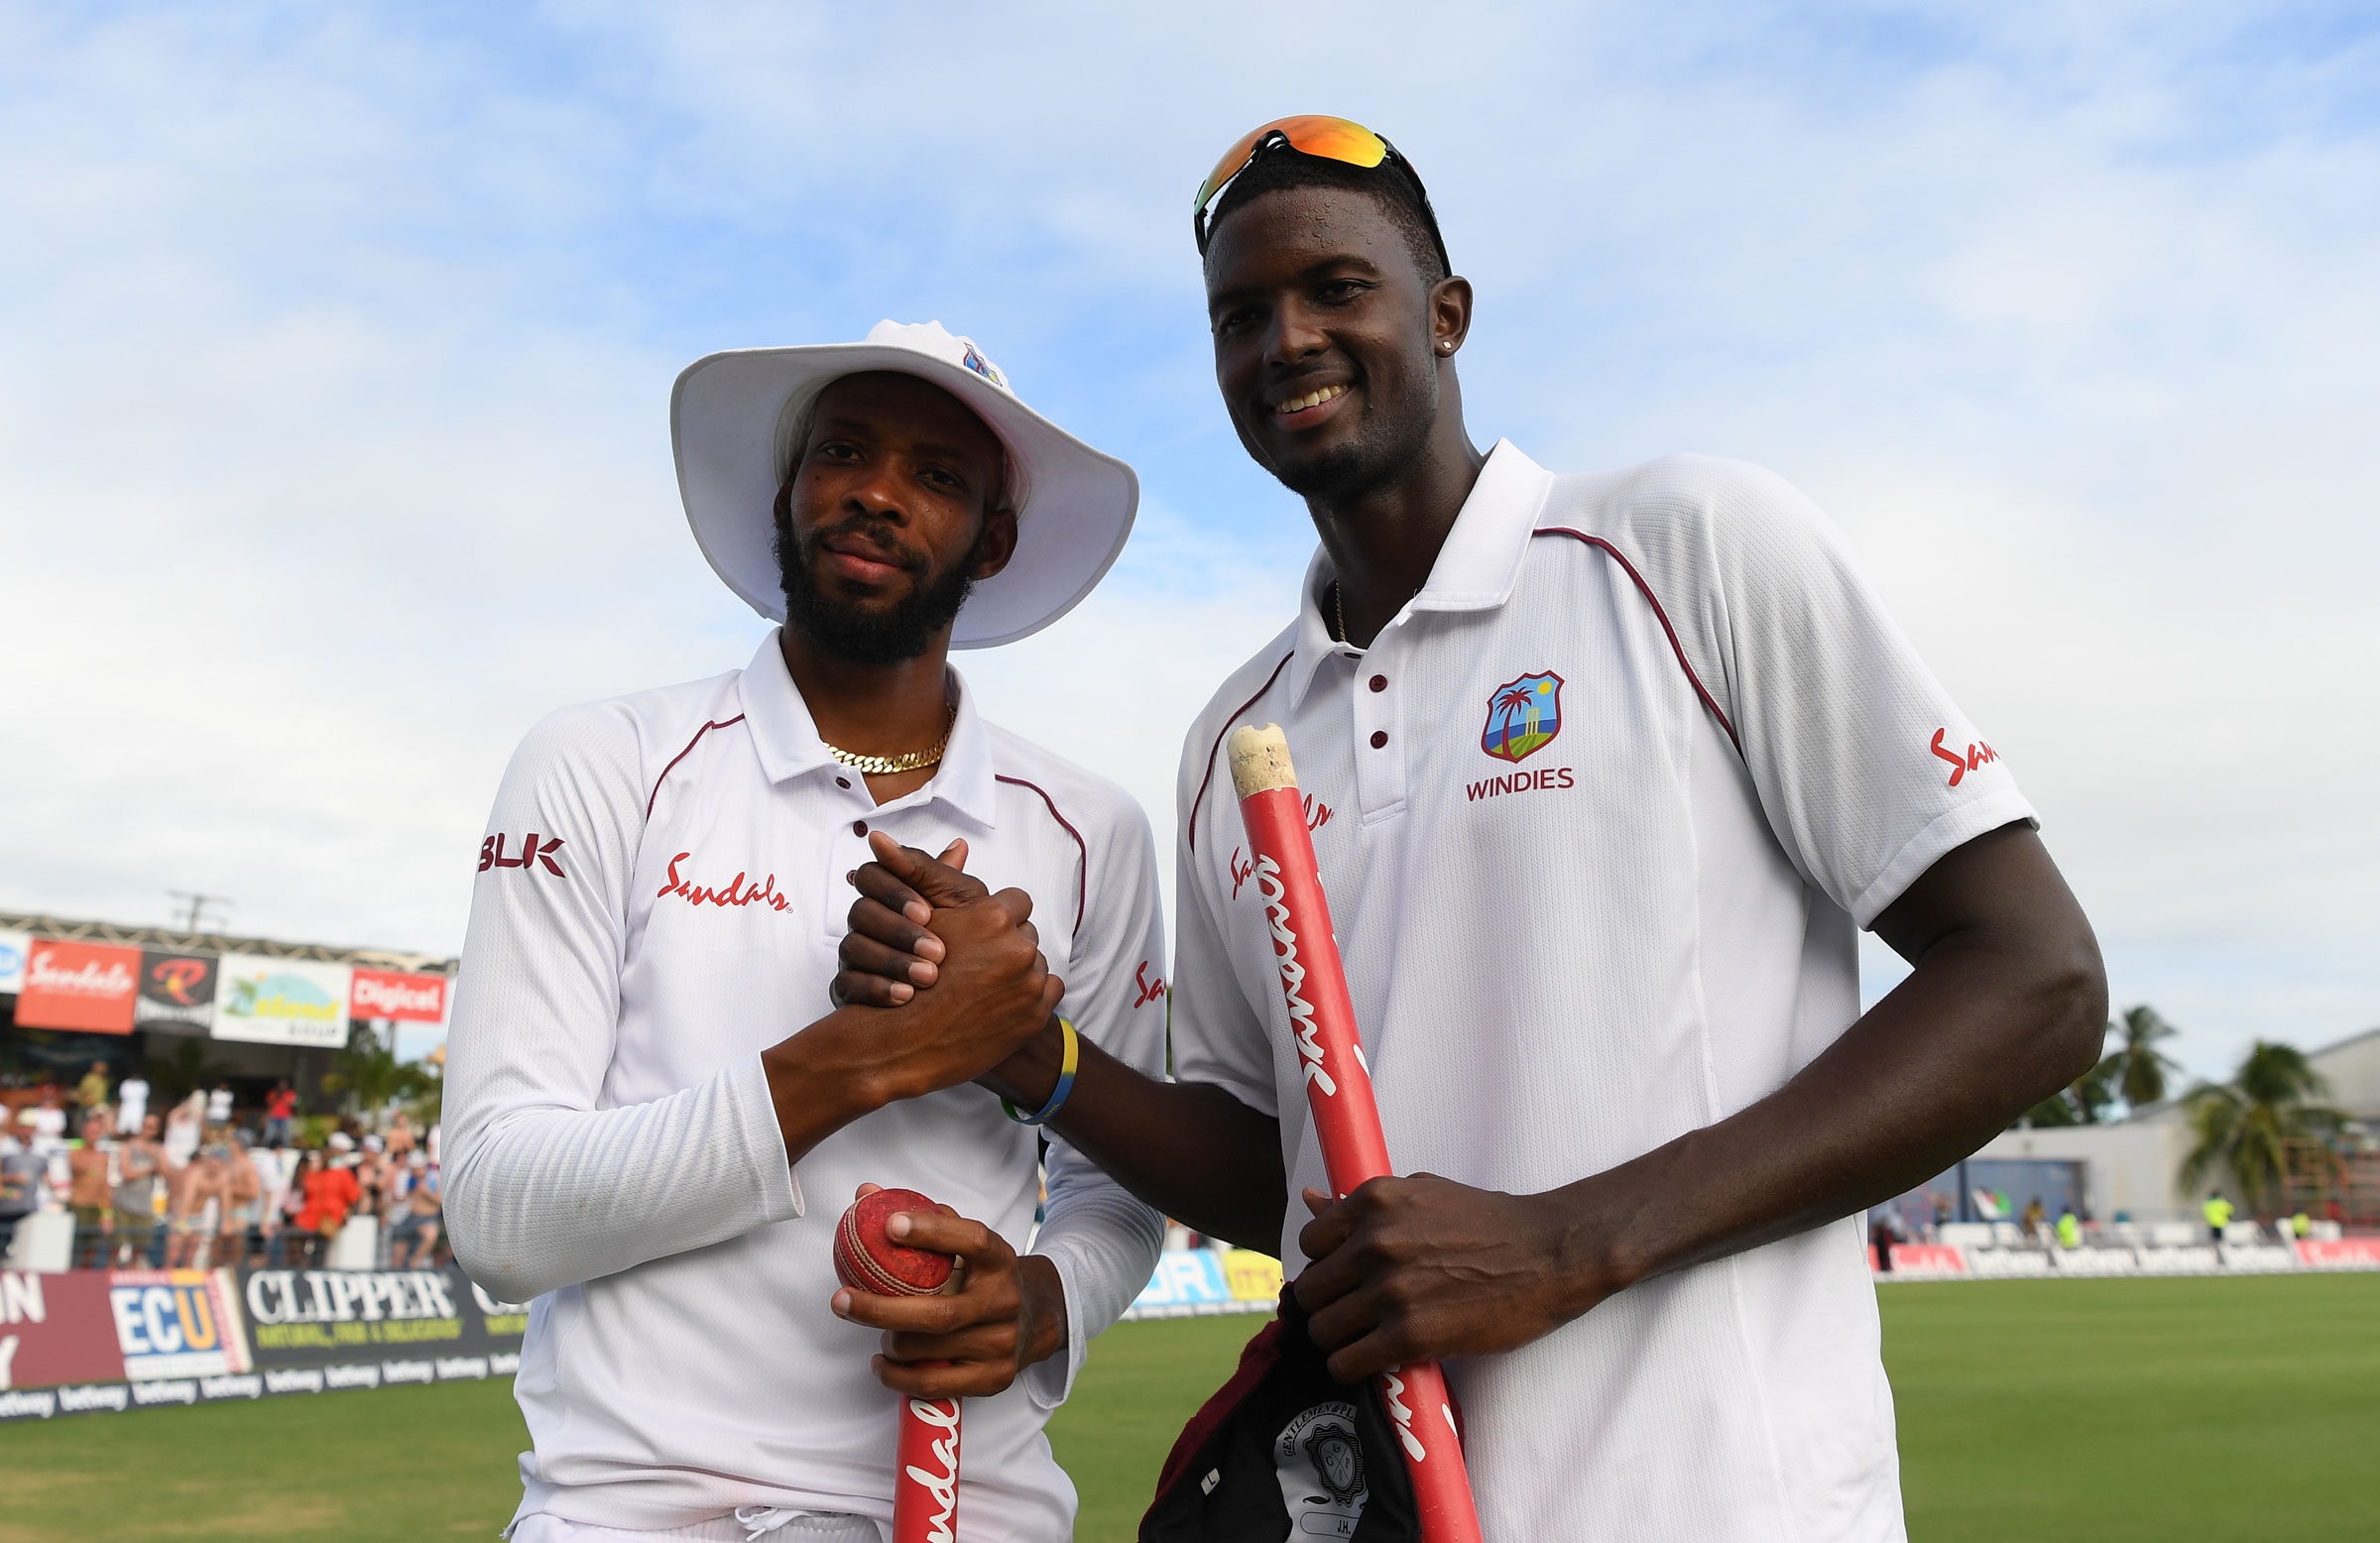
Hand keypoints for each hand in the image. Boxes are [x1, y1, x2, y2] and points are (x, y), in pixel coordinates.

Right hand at [831, 835, 1069, 1107]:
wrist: (905, 1044)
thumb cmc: (908, 979)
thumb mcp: (922, 922)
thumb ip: (941, 879)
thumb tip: (958, 842)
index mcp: (992, 918)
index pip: (1017, 901)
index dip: (998, 917)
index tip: (982, 933)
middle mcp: (1017, 947)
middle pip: (1026, 934)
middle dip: (1008, 945)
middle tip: (982, 964)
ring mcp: (1030, 983)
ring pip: (1037, 964)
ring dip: (1019, 973)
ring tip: (988, 988)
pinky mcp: (1036, 1015)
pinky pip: (1049, 991)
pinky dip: (1031, 998)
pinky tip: (1002, 1004)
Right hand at [832, 834, 987, 1006]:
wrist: (964, 990)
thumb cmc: (963, 939)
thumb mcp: (962, 906)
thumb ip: (952, 880)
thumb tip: (958, 844)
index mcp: (889, 894)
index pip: (872, 875)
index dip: (895, 891)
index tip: (927, 913)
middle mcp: (868, 921)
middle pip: (861, 911)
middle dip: (899, 931)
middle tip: (936, 951)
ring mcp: (855, 953)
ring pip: (853, 947)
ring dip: (892, 961)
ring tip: (927, 976)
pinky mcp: (849, 986)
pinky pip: (846, 984)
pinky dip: (875, 989)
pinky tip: (905, 995)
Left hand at [832, 1184, 1066, 1398]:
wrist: (1036, 1318)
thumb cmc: (982, 1275)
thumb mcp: (965, 1243)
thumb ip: (922, 1218)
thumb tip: (864, 1195)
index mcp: (1000, 1260)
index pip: (971, 1240)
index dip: (932, 1231)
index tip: (889, 1224)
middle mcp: (1005, 1302)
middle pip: (939, 1314)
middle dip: (881, 1310)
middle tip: (840, 1300)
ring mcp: (1002, 1344)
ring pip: (927, 1351)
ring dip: (890, 1342)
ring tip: (879, 1332)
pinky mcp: (994, 1378)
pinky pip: (934, 1384)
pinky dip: (898, 1377)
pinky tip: (882, 1364)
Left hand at [1293, 1177, 1609, 1381]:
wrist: (1548, 1254)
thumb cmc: (1490, 1222)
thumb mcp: (1424, 1193)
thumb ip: (1364, 1204)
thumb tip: (1310, 1199)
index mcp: (1375, 1201)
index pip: (1310, 1242)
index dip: (1326, 1264)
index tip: (1345, 1277)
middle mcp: (1375, 1242)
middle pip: (1310, 1291)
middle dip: (1328, 1305)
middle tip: (1354, 1314)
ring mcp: (1391, 1290)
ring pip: (1322, 1331)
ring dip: (1339, 1340)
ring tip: (1366, 1339)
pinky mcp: (1411, 1335)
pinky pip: (1346, 1363)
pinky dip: (1353, 1367)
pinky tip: (1375, 1360)